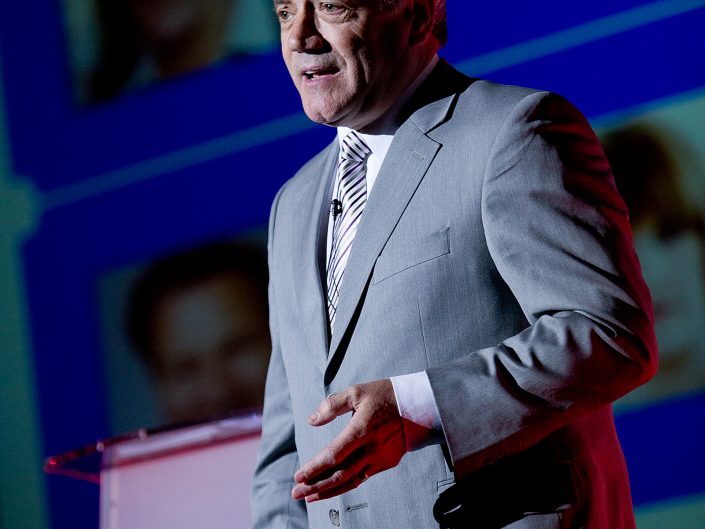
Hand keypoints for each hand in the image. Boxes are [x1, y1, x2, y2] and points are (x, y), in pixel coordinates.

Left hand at [291, 379, 405, 501]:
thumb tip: (312, 420)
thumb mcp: (357, 392)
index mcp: (361, 430)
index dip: (314, 468)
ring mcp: (380, 458)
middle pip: (339, 474)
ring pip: (351, 481)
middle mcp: (371, 449)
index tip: (298, 476)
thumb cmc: (385, 395)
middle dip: (315, 486)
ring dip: (328, 491)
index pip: (333, 455)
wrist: (419, 405)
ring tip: (310, 498)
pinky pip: (363, 478)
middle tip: (296, 493)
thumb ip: (332, 405)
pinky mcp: (386, 463)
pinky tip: (333, 489)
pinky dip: (346, 486)